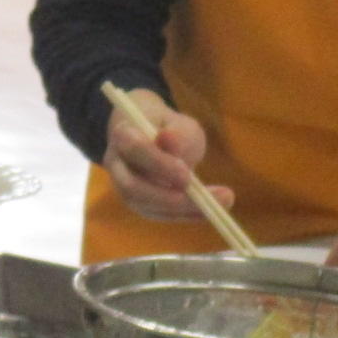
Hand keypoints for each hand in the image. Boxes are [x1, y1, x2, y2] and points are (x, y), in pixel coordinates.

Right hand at [100, 87, 217, 220]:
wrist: (152, 135)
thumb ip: (177, 133)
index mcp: (123, 134)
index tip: (188, 175)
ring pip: (145, 205)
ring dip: (181, 209)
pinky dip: (184, 215)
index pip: (134, 149)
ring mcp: (123, 186)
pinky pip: (158, 214)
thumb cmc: (168, 127)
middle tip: (207, 201)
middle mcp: (116, 164)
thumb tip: (170, 141)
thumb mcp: (180, 123)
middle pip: (132, 186)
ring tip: (220, 204)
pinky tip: (210, 210)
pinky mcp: (137, 203)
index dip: (159, 164)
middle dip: (169, 197)